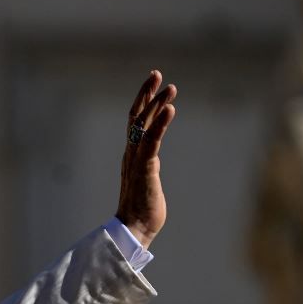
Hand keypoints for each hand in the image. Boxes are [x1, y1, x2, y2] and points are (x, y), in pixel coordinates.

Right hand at [116, 70, 176, 248]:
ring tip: (170, 87)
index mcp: (132, 154)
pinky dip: (160, 123)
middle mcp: (131, 153)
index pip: (135, 121)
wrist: (134, 229)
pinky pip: (152, 141)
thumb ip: (148, 165)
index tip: (154, 84)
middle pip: (136, 116)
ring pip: (144, 125)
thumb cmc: (143, 209)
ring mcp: (137, 159)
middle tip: (157, 74)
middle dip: (147, 93)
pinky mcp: (145, 168)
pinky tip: (170, 109)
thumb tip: (153, 159)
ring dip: (157, 104)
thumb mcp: (147, 179)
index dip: (143, 101)